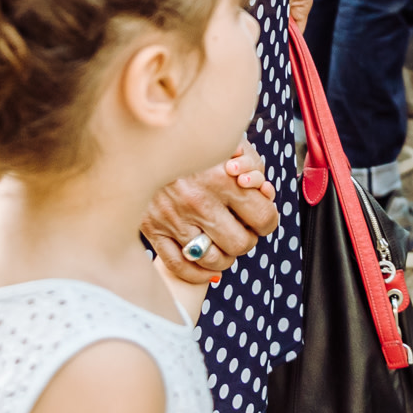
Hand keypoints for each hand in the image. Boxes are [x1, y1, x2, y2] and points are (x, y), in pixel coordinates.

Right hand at [141, 138, 277, 285]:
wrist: (144, 140)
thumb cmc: (193, 141)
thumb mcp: (228, 141)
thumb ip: (252, 165)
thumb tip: (265, 192)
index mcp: (221, 178)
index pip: (263, 218)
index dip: (268, 221)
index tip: (262, 217)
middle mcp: (198, 202)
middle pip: (241, 244)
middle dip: (247, 239)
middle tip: (242, 229)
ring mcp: (174, 219)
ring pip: (213, 259)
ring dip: (225, 257)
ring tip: (223, 243)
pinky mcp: (152, 229)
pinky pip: (179, 266)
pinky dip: (197, 272)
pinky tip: (205, 264)